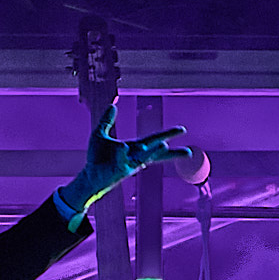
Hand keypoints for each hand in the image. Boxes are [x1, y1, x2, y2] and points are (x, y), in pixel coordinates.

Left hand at [65, 104, 194, 212]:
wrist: (90, 174)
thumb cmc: (96, 157)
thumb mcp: (100, 134)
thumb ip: (107, 120)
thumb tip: (113, 104)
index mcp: (134, 147)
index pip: (154, 139)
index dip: (169, 134)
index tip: (183, 130)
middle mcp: (135, 157)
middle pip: (156, 152)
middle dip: (172, 152)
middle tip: (189, 152)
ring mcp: (128, 165)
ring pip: (143, 157)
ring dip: (153, 151)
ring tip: (164, 145)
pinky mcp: (118, 170)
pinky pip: (121, 160)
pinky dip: (122, 153)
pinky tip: (123, 147)